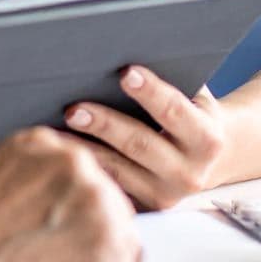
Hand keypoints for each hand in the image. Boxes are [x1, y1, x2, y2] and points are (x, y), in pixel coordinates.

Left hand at [65, 66, 231, 209]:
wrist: (203, 160)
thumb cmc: (187, 115)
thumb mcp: (191, 99)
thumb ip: (169, 81)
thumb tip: (121, 54)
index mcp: (206, 140)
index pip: (175, 111)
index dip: (150, 91)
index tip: (124, 72)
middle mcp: (189, 173)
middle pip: (140, 144)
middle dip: (105, 124)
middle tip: (73, 108)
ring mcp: (164, 195)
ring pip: (117, 170)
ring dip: (84, 149)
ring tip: (54, 131)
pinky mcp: (142, 208)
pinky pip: (107, 187)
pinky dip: (83, 168)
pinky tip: (58, 154)